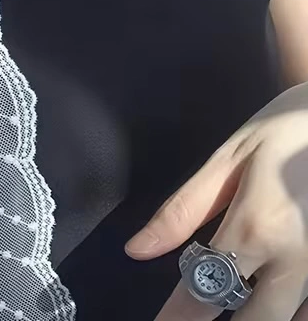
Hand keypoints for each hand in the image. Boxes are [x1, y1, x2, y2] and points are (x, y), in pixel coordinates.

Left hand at [125, 84, 307, 319]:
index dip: (177, 317)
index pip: (203, 290)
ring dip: (256, 317)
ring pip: (291, 320)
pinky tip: (270, 300)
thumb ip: (184, 209)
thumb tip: (137, 249)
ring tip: (230, 307)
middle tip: (188, 320)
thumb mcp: (229, 157)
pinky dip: (294, 311)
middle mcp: (295, 262)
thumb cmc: (287, 128)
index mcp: (255, 229)